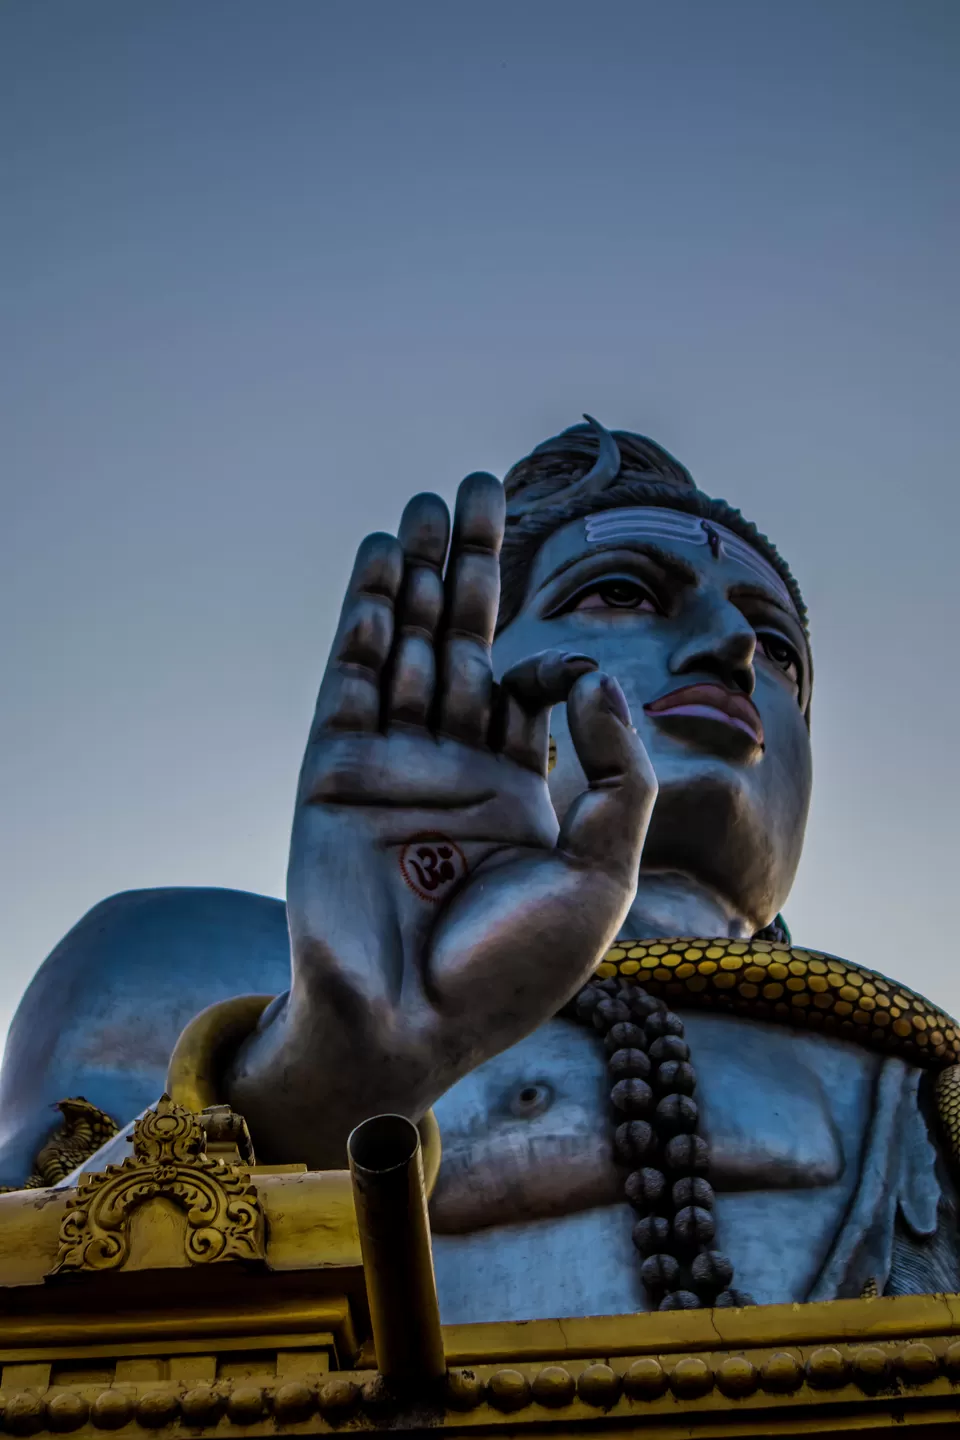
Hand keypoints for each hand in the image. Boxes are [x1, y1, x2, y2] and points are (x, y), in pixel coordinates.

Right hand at [228, 474, 656, 1166]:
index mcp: (517, 790)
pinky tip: (379, 563)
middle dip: (470, 567)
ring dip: (414, 576)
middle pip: (461, 643)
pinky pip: (350, 683)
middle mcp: (452, 767)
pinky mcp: (333, 774)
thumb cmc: (517, 969)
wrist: (423, 1030)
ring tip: (424, 504)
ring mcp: (390, 766)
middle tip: (475, 485)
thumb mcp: (605, 874)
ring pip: (405, 648)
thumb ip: (620, 774)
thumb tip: (599, 675)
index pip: (526, 686)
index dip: (547, 656)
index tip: (567, 671)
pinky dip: (364, 621)